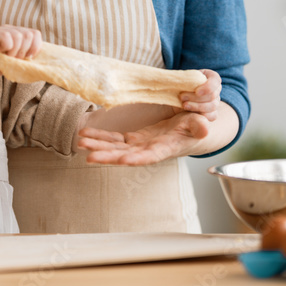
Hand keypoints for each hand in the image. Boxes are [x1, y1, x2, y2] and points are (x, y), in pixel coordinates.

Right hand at [0, 25, 40, 82]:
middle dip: (24, 51)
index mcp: (19, 32)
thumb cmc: (3, 66)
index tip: (28, 58)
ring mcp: (1, 29)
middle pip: (29, 35)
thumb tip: (47, 56)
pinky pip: (7, 38)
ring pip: (19, 37)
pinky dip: (6, 49)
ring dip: (14, 52)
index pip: (35, 33)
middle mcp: (11, 28)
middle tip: (14, 58)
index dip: (35, 47)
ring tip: (6, 56)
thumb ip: (31, 53)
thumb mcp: (21, 59)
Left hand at [77, 111, 210, 164]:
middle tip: (89, 155)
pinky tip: (85, 135)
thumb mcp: (200, 125)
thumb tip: (205, 128)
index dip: (136, 158)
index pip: (150, 156)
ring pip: (115, 148)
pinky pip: (114, 139)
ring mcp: (139, 145)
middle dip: (108, 155)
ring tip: (81, 141)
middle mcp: (149, 150)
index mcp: (165, 148)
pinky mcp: (133, 139)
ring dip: (98, 146)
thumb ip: (200, 127)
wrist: (190, 131)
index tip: (122, 160)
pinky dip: (100, 137)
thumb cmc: (196, 128)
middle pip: (125, 155)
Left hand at [178, 69, 221, 120]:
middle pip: (212, 95)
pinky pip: (211, 116)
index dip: (208, 87)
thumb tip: (181, 79)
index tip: (197, 91)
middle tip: (182, 97)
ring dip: (197, 106)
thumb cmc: (180, 85)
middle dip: (196, 97)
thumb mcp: (182, 79)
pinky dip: (201, 115)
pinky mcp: (212, 114)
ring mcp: (215, 102)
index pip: (215, 80)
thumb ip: (184, 78)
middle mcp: (215, 90)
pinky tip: (190, 113)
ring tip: (184, 105)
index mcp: (211, 77)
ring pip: (212, 106)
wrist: (177, 99)